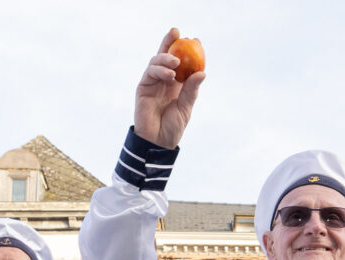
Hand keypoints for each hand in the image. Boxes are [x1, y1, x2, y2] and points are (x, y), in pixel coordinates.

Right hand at [134, 28, 205, 149]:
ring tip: (176, 63)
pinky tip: (170, 74)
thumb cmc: (172, 127)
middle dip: (169, 42)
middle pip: (165, 56)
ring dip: (166, 58)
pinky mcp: (143, 88)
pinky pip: (150, 72)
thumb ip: (191, 90)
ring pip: (156, 62)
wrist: (156, 141)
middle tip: (176, 32)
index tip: (195, 40)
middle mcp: (163, 81)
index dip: (187, 50)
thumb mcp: (186, 107)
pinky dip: (160, 70)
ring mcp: (152, 83)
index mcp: (176, 84)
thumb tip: (202, 72)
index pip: (182, 62)